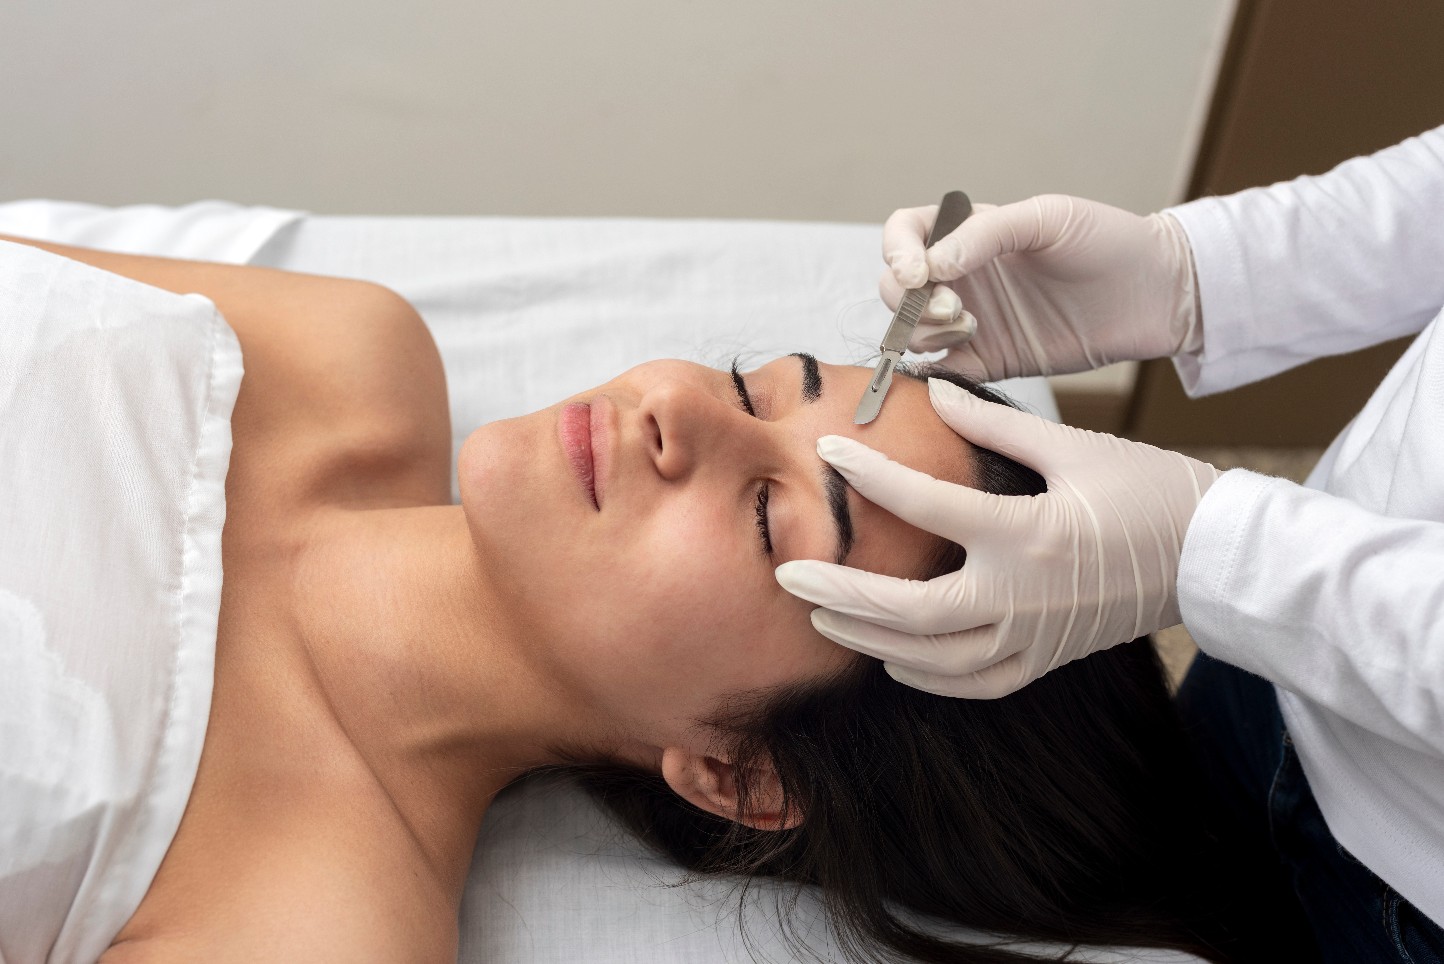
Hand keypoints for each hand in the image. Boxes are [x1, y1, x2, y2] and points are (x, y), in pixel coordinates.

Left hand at [774, 378, 1218, 698]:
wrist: (1215, 556)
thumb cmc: (1150, 491)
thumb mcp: (1073, 448)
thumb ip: (994, 426)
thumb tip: (933, 392)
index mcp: (1029, 535)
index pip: (929, 508)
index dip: (872, 477)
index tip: (827, 452)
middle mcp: (1025, 596)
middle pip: (912, 613)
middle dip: (842, 596)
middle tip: (788, 578)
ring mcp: (1035, 637)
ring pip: (935, 661)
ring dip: (872, 641)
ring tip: (823, 618)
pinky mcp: (1047, 659)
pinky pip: (975, 684)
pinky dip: (927, 677)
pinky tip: (891, 656)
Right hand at [880, 195, 1200, 380]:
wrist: (1155, 294)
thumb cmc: (1108, 241)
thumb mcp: (1047, 218)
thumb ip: (985, 236)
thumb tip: (930, 266)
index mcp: (970, 232)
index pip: (904, 234)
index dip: (896, 252)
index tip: (917, 274)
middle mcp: (963, 276)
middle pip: (896, 288)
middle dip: (910, 302)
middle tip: (953, 310)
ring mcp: (971, 320)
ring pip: (911, 331)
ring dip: (924, 333)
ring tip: (971, 329)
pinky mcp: (989, 362)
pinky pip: (940, 371)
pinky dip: (932, 372)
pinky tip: (955, 363)